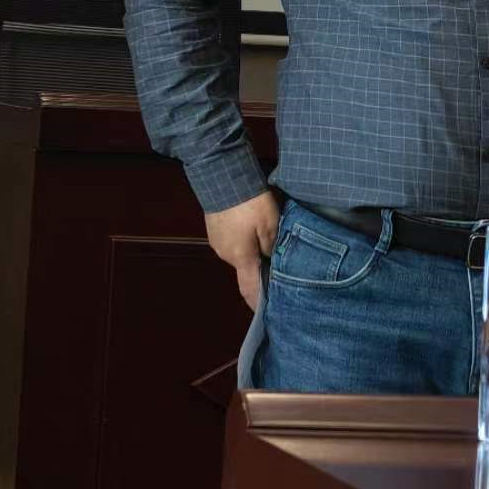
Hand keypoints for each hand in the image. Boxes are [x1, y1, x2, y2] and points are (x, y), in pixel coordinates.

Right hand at [205, 190, 279, 311]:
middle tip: (274, 257)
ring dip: (249, 249)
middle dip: (258, 266)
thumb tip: (271, 261)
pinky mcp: (213, 227)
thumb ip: (273, 247)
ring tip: (262, 236)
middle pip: (246, 268)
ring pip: (238, 252)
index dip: (258, 303)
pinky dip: (241, 238)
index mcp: (241, 258)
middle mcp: (225, 254)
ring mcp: (217, 241)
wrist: (222, 175)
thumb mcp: (270, 224)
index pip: (250, 289)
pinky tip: (248, 225)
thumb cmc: (250, 203)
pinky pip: (230, 240)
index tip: (266, 313)